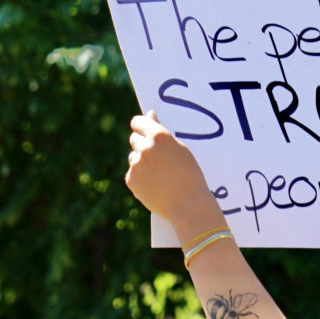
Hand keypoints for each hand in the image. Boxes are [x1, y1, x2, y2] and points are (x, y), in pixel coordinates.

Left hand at [125, 110, 221, 233]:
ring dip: (141, 161)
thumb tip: (149, 114)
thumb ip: (161, 132)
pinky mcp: (130, 179)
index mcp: (160, 136)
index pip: (138, 122)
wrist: (188, 204)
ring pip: (133, 157)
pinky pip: (132, 173)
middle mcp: (145, 147)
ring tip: (159, 174)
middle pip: (134, 139)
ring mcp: (136, 164)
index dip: (141, 126)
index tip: (143, 129)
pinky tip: (154, 184)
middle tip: (157, 157)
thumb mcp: (179, 148)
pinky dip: (140, 177)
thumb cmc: (189, 174)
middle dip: (142, 144)